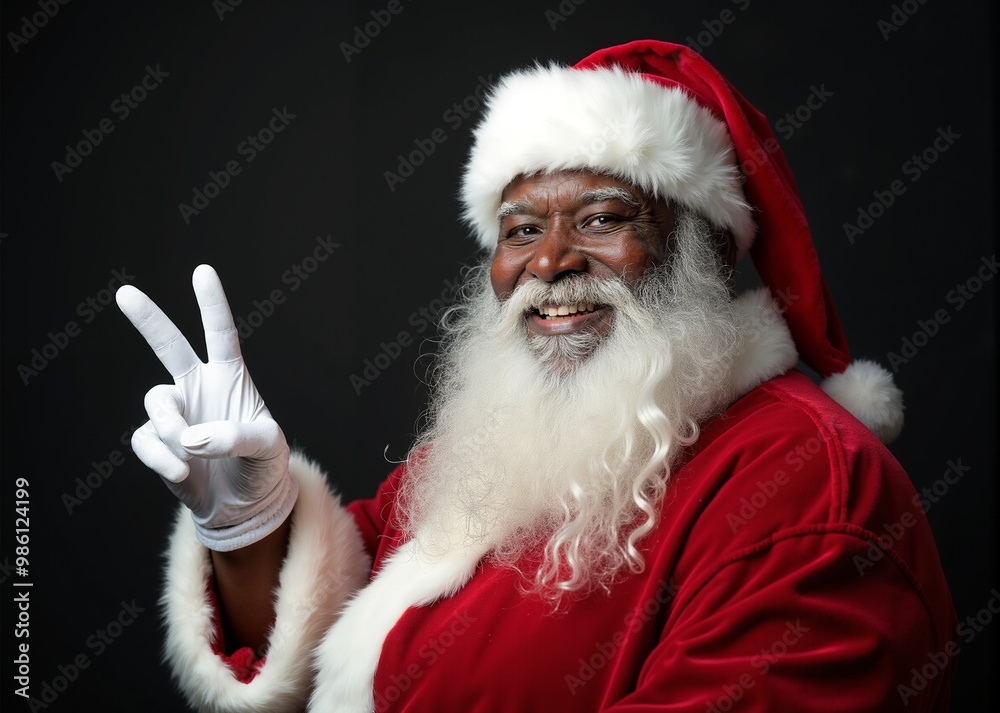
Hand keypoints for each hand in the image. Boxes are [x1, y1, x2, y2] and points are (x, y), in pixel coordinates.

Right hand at [116, 264, 296, 550]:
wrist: (245, 506)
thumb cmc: (263, 466)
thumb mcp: (268, 447)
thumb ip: (237, 437)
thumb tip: (190, 437)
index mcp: (230, 377)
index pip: (221, 334)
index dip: (211, 303)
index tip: (203, 272)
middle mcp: (199, 387)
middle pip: (170, 346)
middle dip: (148, 320)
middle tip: (125, 293)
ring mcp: (176, 413)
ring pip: (156, 402)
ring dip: (170, 425)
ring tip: (189, 451)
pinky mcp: (158, 443)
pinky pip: (146, 440)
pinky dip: (162, 458)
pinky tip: (182, 475)